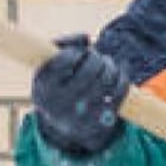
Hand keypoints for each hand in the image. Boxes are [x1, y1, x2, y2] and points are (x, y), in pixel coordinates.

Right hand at [30, 36, 129, 156]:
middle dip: (98, 60)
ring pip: (104, 85)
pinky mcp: (95, 126)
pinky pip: (115, 100)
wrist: (59, 122)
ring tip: (109, 65)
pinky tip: (119, 76)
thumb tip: (85, 39)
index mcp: (43, 86)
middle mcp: (57, 104)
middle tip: (99, 58)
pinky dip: (121, 84)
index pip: (64, 60)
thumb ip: (64, 44)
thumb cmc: (57, 83)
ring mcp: (76, 118)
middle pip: (88, 73)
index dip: (77, 53)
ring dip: (111, 69)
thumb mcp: (50, 64)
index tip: (82, 53)